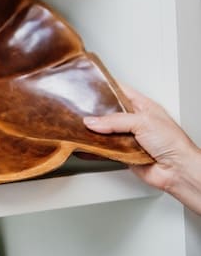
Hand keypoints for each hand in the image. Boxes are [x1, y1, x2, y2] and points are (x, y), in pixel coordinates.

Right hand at [83, 85, 200, 213]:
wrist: (177, 170)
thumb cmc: (173, 143)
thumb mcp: (143, 122)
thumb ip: (115, 121)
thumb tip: (93, 121)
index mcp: (143, 106)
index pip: (120, 91)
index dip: (105, 87)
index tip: (89, 85)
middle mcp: (135, 121)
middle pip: (109, 112)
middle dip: (95, 111)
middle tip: (79, 109)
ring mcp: (128, 137)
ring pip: (105, 131)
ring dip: (94, 131)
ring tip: (78, 126)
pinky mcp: (123, 152)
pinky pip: (105, 148)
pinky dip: (95, 148)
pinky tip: (86, 145)